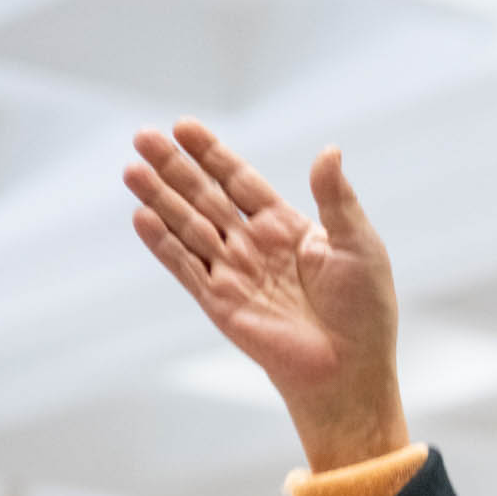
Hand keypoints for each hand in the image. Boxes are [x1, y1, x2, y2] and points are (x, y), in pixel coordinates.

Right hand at [125, 117, 409, 470]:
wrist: (352, 368)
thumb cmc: (365, 310)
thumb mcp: (358, 243)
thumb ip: (336, 197)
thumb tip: (329, 149)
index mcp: (286, 228)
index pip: (240, 181)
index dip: (212, 154)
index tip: (184, 127)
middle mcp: (254, 247)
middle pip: (205, 197)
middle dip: (174, 168)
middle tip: (143, 137)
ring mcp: (234, 274)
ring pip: (188, 227)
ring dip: (159, 199)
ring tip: (132, 169)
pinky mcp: (220, 303)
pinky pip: (186, 267)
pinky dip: (164, 243)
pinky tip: (141, 216)